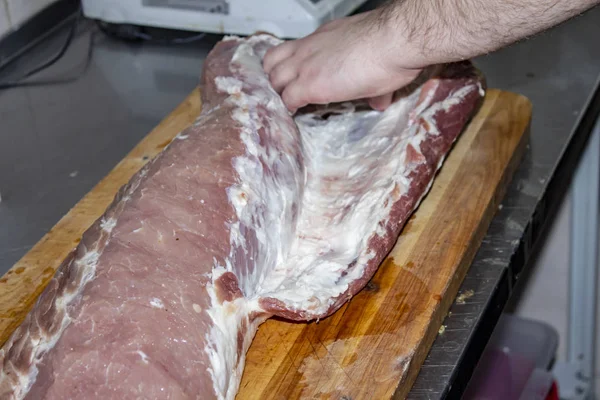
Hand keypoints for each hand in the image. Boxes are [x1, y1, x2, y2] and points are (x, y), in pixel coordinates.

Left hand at [263, 10, 423, 112]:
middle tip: (285, 93)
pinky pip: (286, 100)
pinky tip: (294, 114)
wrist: (393, 41)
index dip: (290, 66)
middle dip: (277, 79)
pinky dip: (287, 109)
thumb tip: (379, 101)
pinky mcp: (309, 85)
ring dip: (279, 94)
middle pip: (274, 61)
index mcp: (323, 38)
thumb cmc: (390, 46)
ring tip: (287, 107)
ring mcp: (306, 66)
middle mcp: (309, 48)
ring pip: (274, 80)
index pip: (294, 50)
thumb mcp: (376, 61)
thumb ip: (372, 82)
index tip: (297, 79)